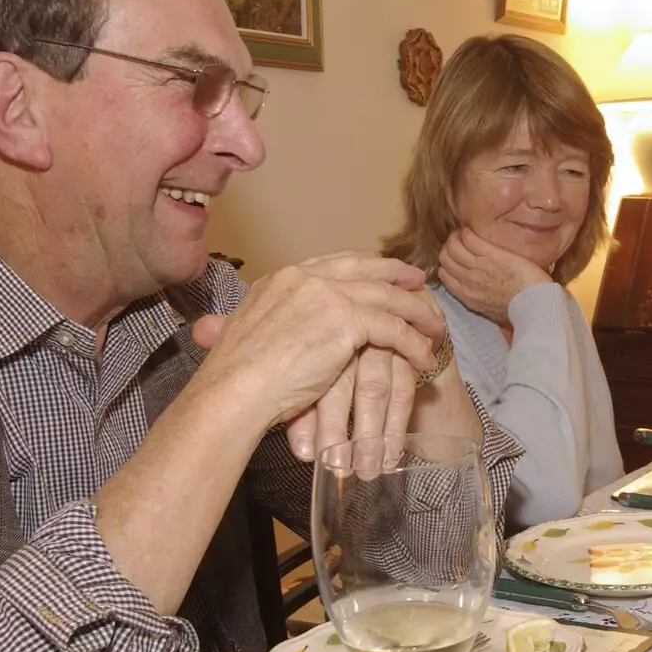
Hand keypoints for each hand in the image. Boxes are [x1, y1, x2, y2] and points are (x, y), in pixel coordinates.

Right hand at [190, 252, 442, 458]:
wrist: (235, 389)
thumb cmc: (234, 377)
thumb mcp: (241, 336)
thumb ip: (254, 326)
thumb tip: (216, 328)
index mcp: (282, 279)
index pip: (334, 263)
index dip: (365, 267)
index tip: (384, 272)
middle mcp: (306, 278)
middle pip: (366, 268)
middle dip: (397, 275)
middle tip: (420, 282)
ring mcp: (327, 295)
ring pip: (388, 297)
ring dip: (416, 312)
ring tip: (435, 327)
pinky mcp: (347, 320)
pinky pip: (394, 328)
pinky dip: (414, 343)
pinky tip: (426, 357)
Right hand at [436, 227, 552, 324]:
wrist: (534, 306)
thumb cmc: (518, 310)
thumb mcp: (490, 310)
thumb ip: (478, 297)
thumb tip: (478, 289)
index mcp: (466, 295)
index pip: (444, 274)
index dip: (447, 262)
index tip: (455, 256)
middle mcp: (467, 280)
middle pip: (445, 258)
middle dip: (449, 247)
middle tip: (458, 241)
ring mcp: (478, 267)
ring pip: (454, 246)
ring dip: (457, 236)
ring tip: (464, 233)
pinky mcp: (491, 255)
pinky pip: (470, 239)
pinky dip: (468, 232)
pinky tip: (472, 229)